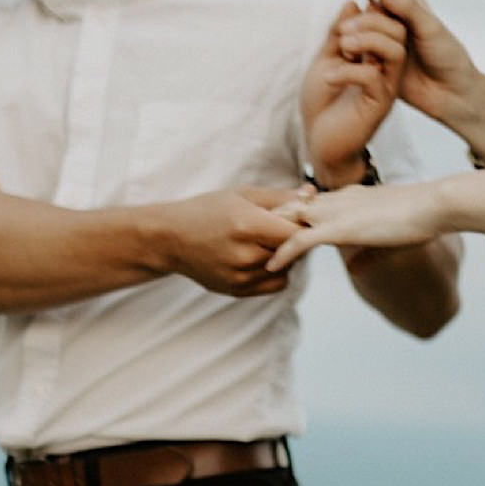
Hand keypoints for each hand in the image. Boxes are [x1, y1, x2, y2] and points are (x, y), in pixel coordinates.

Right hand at [160, 187, 305, 295]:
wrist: (170, 239)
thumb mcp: (242, 195)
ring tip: (264, 240)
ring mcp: (241, 277)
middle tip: (280, 226)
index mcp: (247, 226)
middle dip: (293, 238)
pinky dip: (275, 271)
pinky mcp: (238, 291)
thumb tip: (314, 195)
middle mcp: (245, 256)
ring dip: (285, 256)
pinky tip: (259, 256)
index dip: (303, 224)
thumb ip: (281, 197)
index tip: (298, 217)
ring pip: (287, 268)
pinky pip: (276, 284)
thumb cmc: (206, 210)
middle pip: (293, 251)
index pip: (297, 233)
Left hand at [266, 180, 445, 270]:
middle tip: (246, 239)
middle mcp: (336, 201)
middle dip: (267, 222)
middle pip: (290, 207)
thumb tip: (356, 268)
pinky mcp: (340, 228)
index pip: (308, 203)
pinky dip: (283, 252)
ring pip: (289, 220)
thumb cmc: (419, 219)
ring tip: (249, 253)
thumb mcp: (387, 237)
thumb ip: (367, 251)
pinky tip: (270, 266)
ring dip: (268, 236)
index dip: (288, 216)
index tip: (270, 230)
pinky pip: (301, 240)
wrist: (432, 206)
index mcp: (346, 198)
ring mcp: (335, 213)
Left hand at [301, 0, 407, 185]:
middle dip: (370, 22)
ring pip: (396, 50)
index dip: (371, 11)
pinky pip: (374, 77)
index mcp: (375, 56)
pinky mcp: (379, 105)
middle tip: (341, 33)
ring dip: (367, 41)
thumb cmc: (322, 104)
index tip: (342, 21)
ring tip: (341, 48)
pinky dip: (349, 70)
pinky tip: (331, 77)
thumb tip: (351, 3)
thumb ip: (337, 34)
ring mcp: (386, 86)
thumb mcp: (325, 59)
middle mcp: (386, 69)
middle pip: (398, 30)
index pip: (388, 22)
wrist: (318, 142)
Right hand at [360, 0, 484, 156]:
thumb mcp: (429, 27)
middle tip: (362, 34)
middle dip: (363, 19)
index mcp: (406, 4)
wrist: (451, 94)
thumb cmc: (447, 58)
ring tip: (359, 52)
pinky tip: (361, 63)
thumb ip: (405, 5)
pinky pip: (356, 53)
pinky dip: (354, 55)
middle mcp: (392, 20)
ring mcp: (382, 41)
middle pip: (365, 8)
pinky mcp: (375, 62)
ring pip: (357, 30)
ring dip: (356, 38)